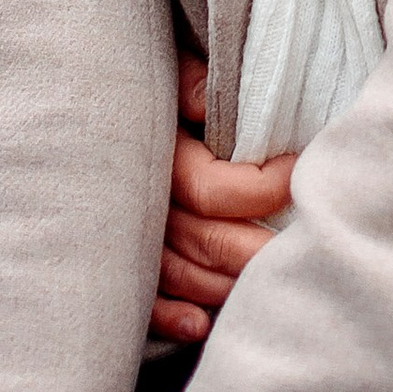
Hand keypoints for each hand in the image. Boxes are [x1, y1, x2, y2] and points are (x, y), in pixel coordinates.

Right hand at [149, 47, 295, 342]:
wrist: (89, 97)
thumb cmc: (142, 78)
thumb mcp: (167, 67)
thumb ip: (191, 83)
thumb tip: (206, 101)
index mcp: (158, 156)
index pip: (214, 191)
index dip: (265, 187)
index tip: (298, 168)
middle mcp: (141, 203)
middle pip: (210, 243)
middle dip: (261, 248)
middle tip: (303, 241)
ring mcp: (127, 238)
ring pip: (187, 276)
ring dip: (229, 284)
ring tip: (269, 275)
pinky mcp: (120, 261)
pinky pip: (145, 302)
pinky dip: (172, 317)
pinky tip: (200, 324)